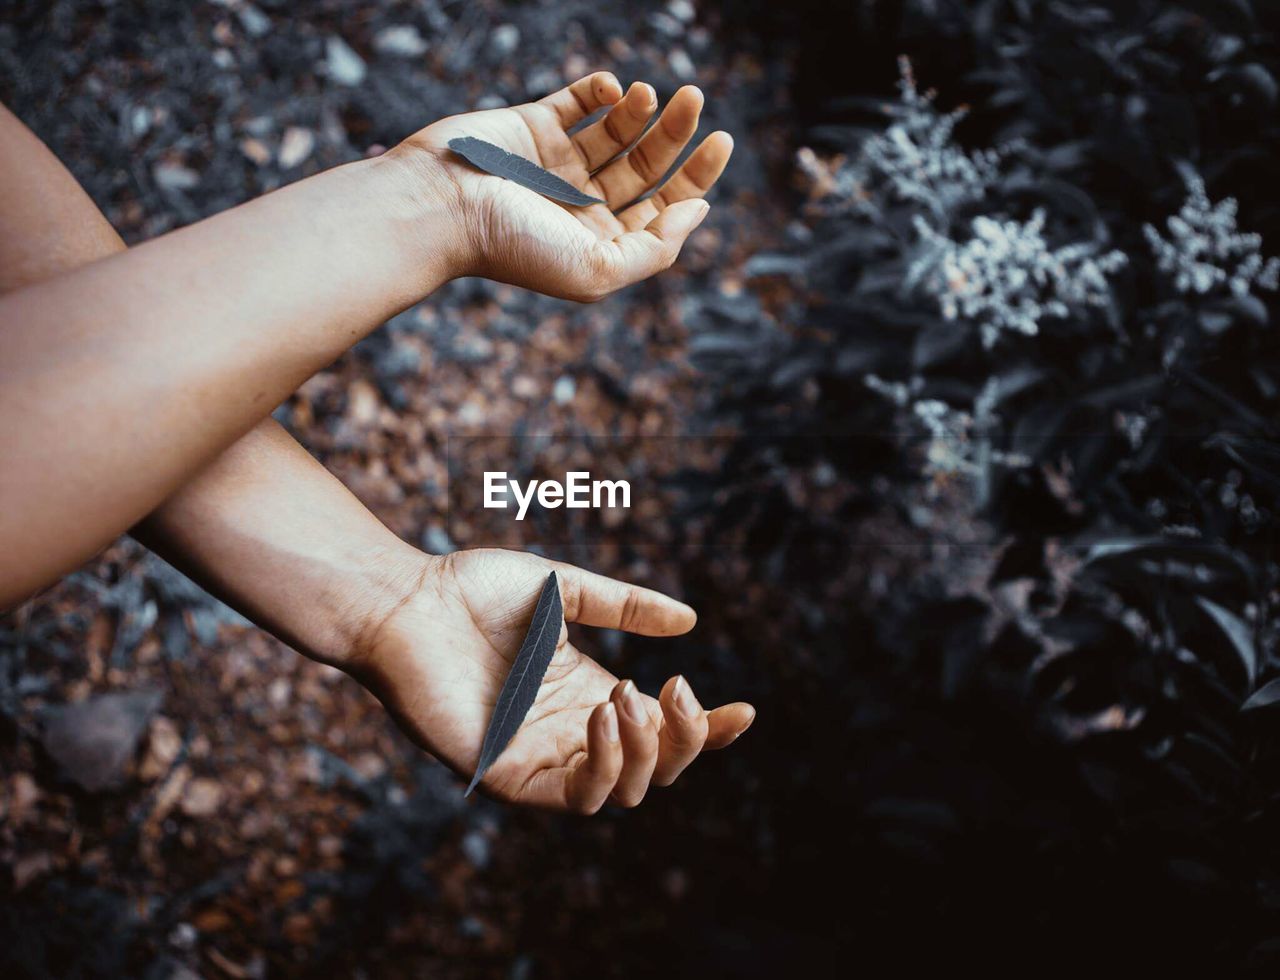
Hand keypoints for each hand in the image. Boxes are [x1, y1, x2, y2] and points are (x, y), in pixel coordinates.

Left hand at [348, 548, 754, 812]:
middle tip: (677, 689)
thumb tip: (690, 621)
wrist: (405, 601)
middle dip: (684, 739)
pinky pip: (573, 797)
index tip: (745, 710)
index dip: (707, 730)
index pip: (662, 729)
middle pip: (654, 768)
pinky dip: (604, 767)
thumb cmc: (473, 591)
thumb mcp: (565, 590)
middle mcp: (570, 732)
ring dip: (645, 750)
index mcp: (588, 694)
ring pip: (622, 792)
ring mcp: (539, 757)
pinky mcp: (506, 774)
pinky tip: (606, 717)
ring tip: (628, 697)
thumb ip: (626, 605)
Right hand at [397, 71, 732, 301]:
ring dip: (642, 109)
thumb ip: (656, 248)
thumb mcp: (598, 270)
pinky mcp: (533, 127)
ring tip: (653, 93)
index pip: (664, 208)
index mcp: (602, 242)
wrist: (441, 209)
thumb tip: (698, 209)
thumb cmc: (515, 247)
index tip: (719, 142)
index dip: (697, 176)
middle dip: (676, 134)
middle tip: (695, 99)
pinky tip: (613, 88)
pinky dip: (599, 90)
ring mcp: (559, 164)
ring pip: (617, 130)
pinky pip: (577, 102)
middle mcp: (584, 204)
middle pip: (647, 166)